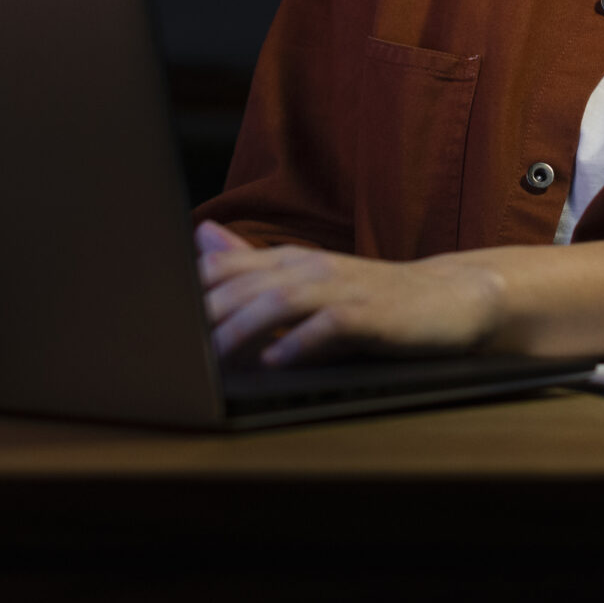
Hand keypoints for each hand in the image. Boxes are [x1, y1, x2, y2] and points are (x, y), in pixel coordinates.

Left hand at [194, 222, 505, 367]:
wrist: (452, 297)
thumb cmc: (376, 297)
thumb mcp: (309, 280)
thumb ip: (254, 264)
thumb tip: (200, 240)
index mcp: (291, 260)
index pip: (224, 269)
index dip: (185, 293)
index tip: (150, 321)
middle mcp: (311, 267)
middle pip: (245, 285)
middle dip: (204, 314)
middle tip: (168, 347)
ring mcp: (343, 288)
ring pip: (280, 300)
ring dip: (243, 328)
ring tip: (212, 356)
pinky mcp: (372, 315)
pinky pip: (330, 326)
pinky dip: (300, 343)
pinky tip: (276, 362)